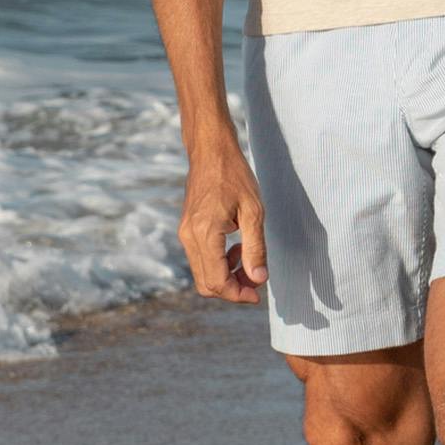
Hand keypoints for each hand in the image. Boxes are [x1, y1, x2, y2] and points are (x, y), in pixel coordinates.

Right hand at [179, 140, 268, 302]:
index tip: (258, 294)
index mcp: (205, 234)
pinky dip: (218, 263)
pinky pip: (200, 259)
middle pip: (206, 284)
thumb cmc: (234, 174)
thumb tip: (259, 279)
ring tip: (247, 257)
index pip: (217, 282)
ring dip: (226, 275)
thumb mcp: (254, 210)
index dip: (238, 294)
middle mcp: (189, 237)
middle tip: (256, 279)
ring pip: (202, 274)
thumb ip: (255, 247)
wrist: (211, 150)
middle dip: (232, 289)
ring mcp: (185, 233)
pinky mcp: (187, 229)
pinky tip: (236, 246)